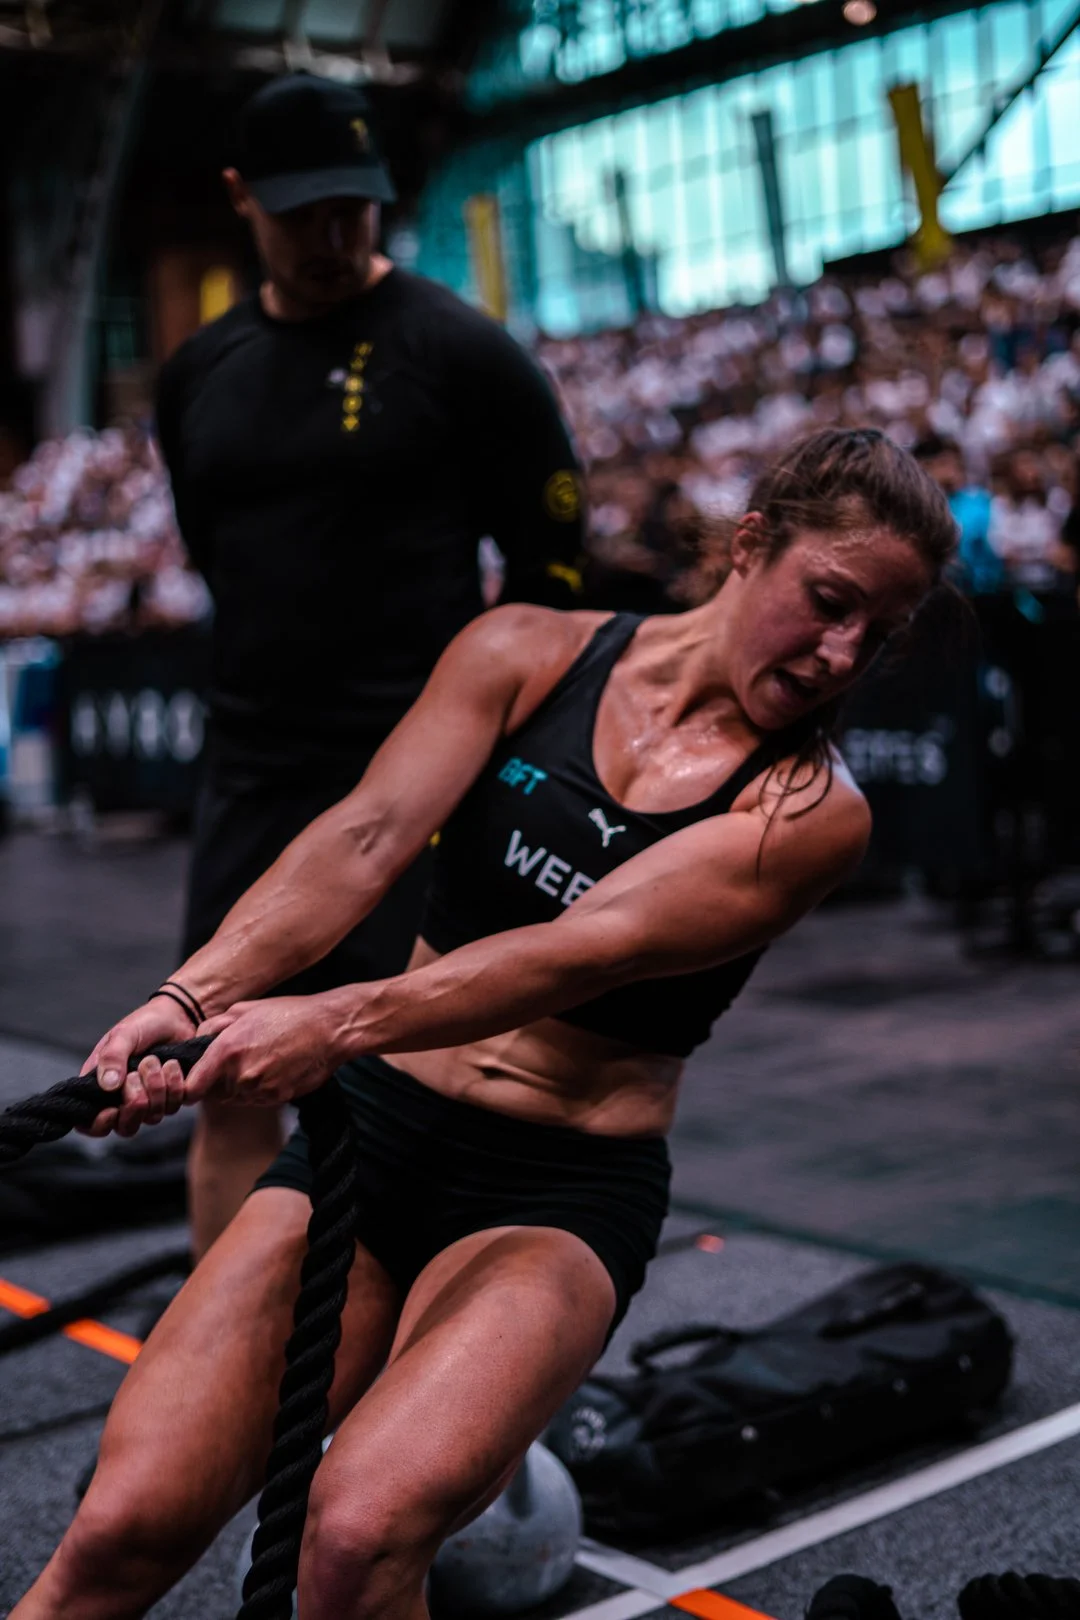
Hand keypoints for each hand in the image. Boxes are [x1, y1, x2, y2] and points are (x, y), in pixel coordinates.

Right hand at [80, 997, 195, 1138]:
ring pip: (152, 1118)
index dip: (98, 1125)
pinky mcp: (172, 1097)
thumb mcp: (123, 1034)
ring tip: (154, 1060)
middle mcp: (124, 1099)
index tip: (111, 1111)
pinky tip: (172, 1065)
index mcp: (102, 1087)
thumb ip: (112, 1057)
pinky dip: (174, 1086)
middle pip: (125, 1127)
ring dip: (155, 1089)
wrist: (178, 1016)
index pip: (91, 1124)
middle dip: (133, 1106)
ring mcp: (150, 1100)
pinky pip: (174, 1106)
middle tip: (136, 1076)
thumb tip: (107, 1086)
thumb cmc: (144, 1024)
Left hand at [181, 994, 347, 1108]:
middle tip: (241, 1060)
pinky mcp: (277, 1098)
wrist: (328, 1029)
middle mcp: (240, 1074)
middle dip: (220, 1081)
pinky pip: (257, 1100)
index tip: (194, 1082)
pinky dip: (260, 1089)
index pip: (192, 1088)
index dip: (189, 1087)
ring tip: (262, 1060)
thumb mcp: (244, 1009)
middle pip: (214, 1094)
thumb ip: (213, 1026)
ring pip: (236, 1098)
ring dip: (241, 1086)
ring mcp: (260, 1090)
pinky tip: (275, 1068)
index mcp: (227, 1050)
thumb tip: (196, 1042)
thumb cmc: (287, 1014)